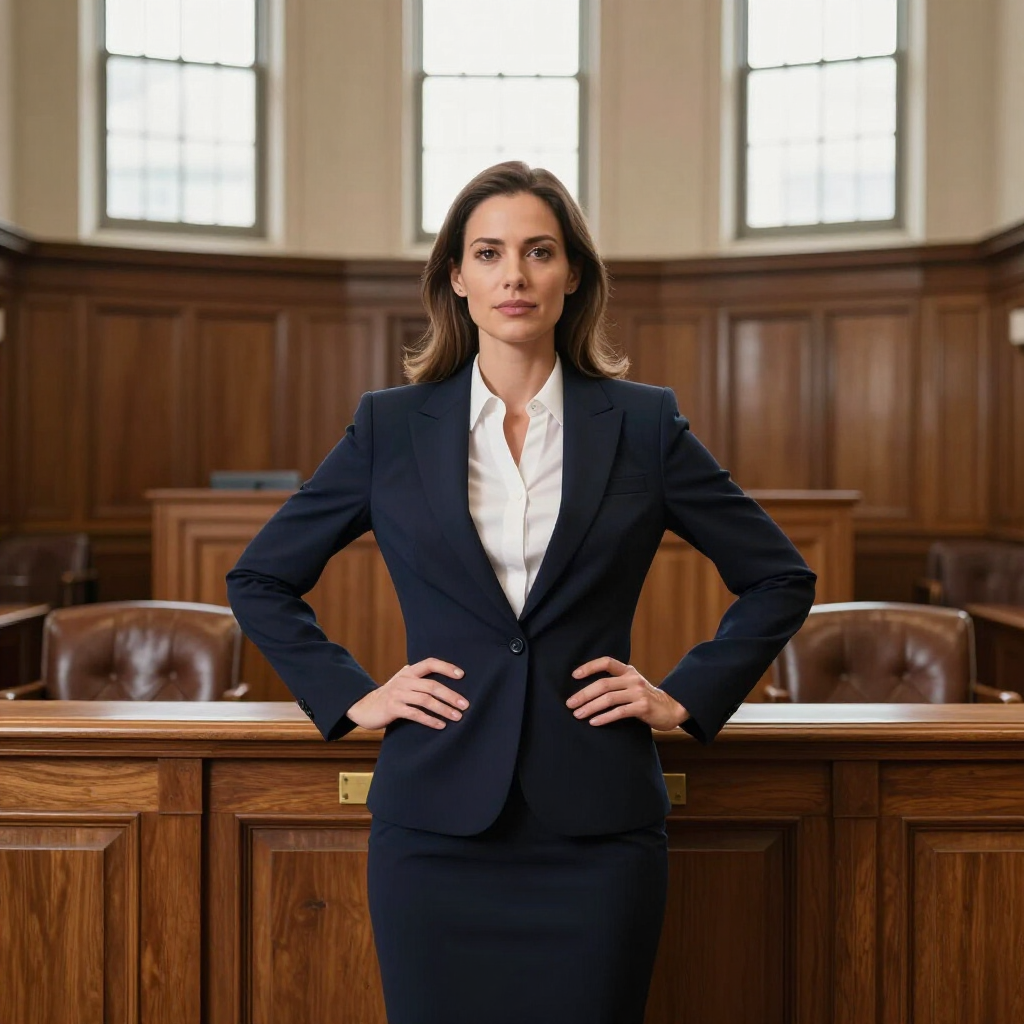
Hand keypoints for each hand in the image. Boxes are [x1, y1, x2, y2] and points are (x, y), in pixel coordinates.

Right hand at [345, 658, 468, 730]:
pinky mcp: (392, 708)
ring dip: (444, 709)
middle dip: (451, 695)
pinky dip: (430, 720)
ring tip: (457, 717)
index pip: (430, 663)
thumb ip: (419, 679)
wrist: (364, 707)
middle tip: (465, 705)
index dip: (446, 667)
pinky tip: (441, 725)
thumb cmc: (391, 696)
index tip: (462, 675)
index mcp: (408, 671)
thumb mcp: (403, 682)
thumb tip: (446, 680)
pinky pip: (415, 714)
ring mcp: (397, 694)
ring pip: (425, 700)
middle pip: (432, 685)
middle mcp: (404, 680)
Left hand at [566, 657, 689, 731]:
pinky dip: (604, 717)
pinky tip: (594, 722)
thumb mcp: (631, 685)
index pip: (606, 662)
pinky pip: (619, 712)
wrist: (671, 709)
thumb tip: (586, 691)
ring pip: (609, 698)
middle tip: (570, 704)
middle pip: (603, 684)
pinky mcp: (642, 707)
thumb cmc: (645, 698)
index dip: (590, 667)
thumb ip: (615, 683)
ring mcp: (638, 692)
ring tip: (578, 714)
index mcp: (628, 671)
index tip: (574, 675)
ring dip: (590, 707)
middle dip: (584, 694)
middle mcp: (633, 679)